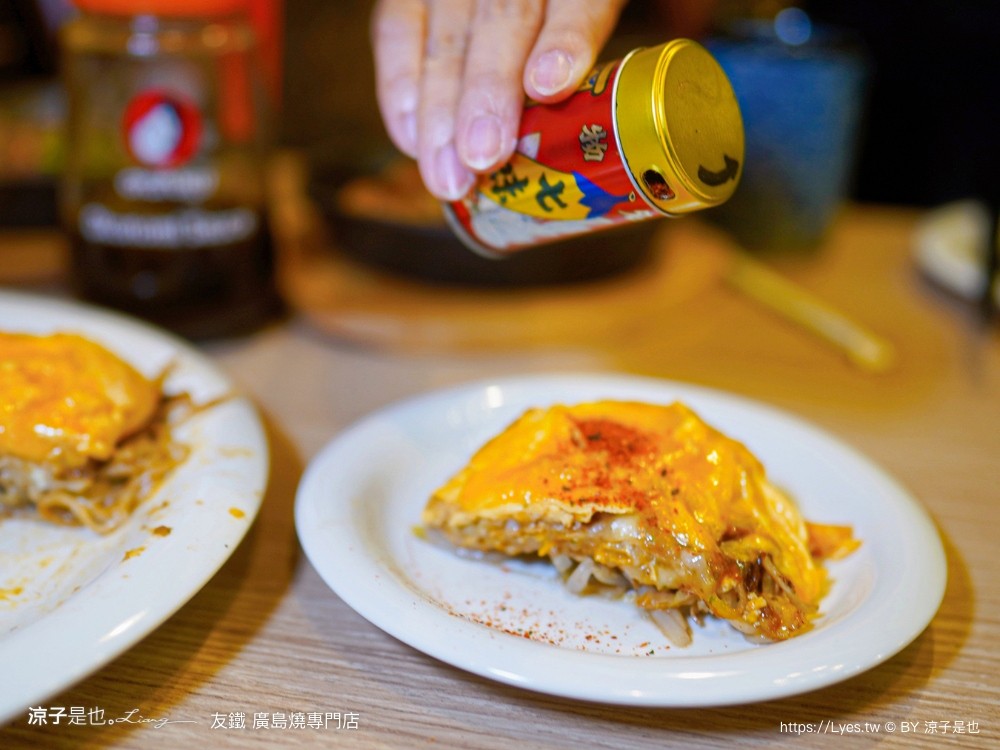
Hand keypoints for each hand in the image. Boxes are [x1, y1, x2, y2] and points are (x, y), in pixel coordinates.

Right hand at [371, 0, 628, 200]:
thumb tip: (596, 148)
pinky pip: (397, 31)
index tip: (548, 86)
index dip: (565, 41)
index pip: (580, 2)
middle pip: (504, 20)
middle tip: (481, 159)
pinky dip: (400, 91)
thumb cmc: (562, 27)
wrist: (529, 2)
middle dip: (487, 94)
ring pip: (447, 38)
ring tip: (447, 177)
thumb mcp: (596, 28)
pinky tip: (411, 142)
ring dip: (441, 114)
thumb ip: (594, 63)